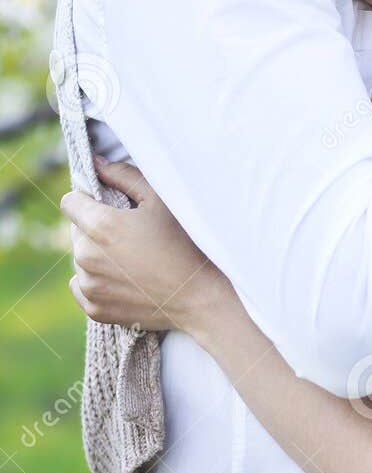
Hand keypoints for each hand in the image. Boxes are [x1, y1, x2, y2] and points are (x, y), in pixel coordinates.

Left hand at [61, 158, 229, 333]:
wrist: (200, 298)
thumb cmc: (185, 244)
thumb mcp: (160, 200)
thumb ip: (123, 176)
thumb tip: (97, 164)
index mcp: (100, 226)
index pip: (70, 202)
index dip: (89, 199)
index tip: (110, 207)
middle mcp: (86, 256)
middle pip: (77, 231)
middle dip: (96, 229)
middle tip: (132, 236)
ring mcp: (89, 285)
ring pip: (81, 259)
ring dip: (98, 256)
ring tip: (134, 260)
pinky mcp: (94, 308)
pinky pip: (83, 286)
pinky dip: (98, 281)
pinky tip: (126, 280)